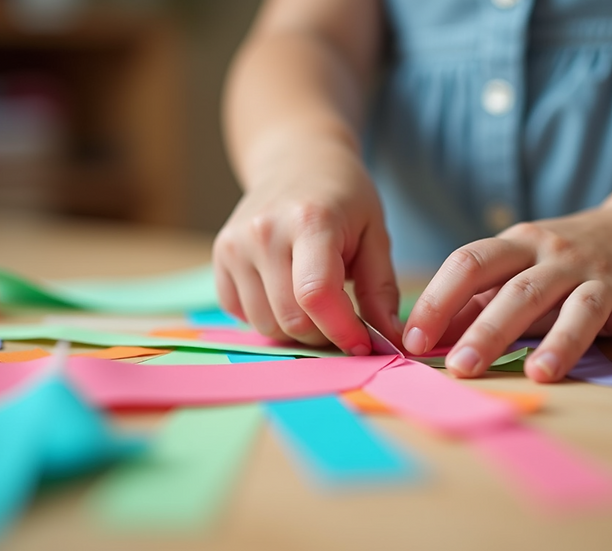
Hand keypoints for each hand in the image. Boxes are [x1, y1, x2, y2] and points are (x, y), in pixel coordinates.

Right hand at [213, 140, 399, 354]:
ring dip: (296, 330)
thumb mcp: (375, 233)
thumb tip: (392, 340)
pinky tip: (287, 292)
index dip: (342, 331)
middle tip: (344, 322)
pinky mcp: (220, 257)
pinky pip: (241, 314)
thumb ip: (381, 289)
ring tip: (317, 304)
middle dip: (324, 334)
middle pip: (290, 318)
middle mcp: (264, 232)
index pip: (316, 295)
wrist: (296, 160)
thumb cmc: (343, 197)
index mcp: (309, 220)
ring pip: (265, 324)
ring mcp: (235, 244)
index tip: (363, 343)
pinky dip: (268, 316)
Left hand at [402, 207, 611, 381]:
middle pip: (520, 292)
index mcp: (519, 245)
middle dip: (489, 331)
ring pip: (581, 307)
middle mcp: (560, 257)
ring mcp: (604, 276)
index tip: (413, 340)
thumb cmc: (561, 258)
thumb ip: (474, 299)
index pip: (470, 264)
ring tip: (539, 375)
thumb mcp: (515, 264)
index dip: (438, 300)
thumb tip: (421, 337)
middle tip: (462, 367)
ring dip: (561, 341)